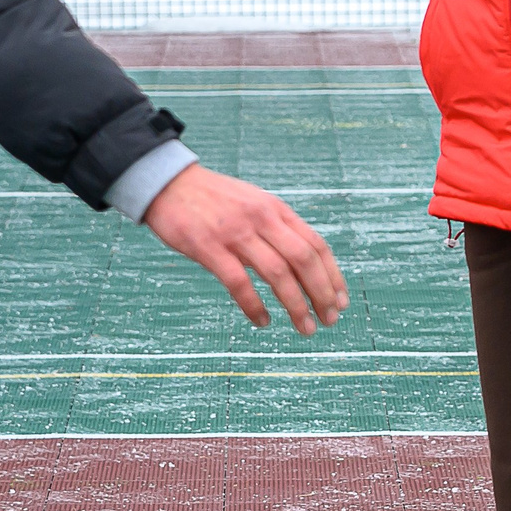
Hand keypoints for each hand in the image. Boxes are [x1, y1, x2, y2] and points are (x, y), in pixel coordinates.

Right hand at [143, 165, 348, 334]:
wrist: (169, 183)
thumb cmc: (215, 199)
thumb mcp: (255, 203)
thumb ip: (278, 227)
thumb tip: (305, 260)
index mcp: (277, 210)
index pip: (316, 245)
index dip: (333, 275)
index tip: (341, 301)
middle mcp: (262, 219)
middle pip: (304, 260)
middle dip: (322, 293)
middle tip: (330, 321)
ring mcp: (236, 233)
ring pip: (278, 273)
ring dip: (296, 305)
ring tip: (306, 328)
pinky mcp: (208, 246)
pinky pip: (238, 282)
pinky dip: (254, 305)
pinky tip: (262, 321)